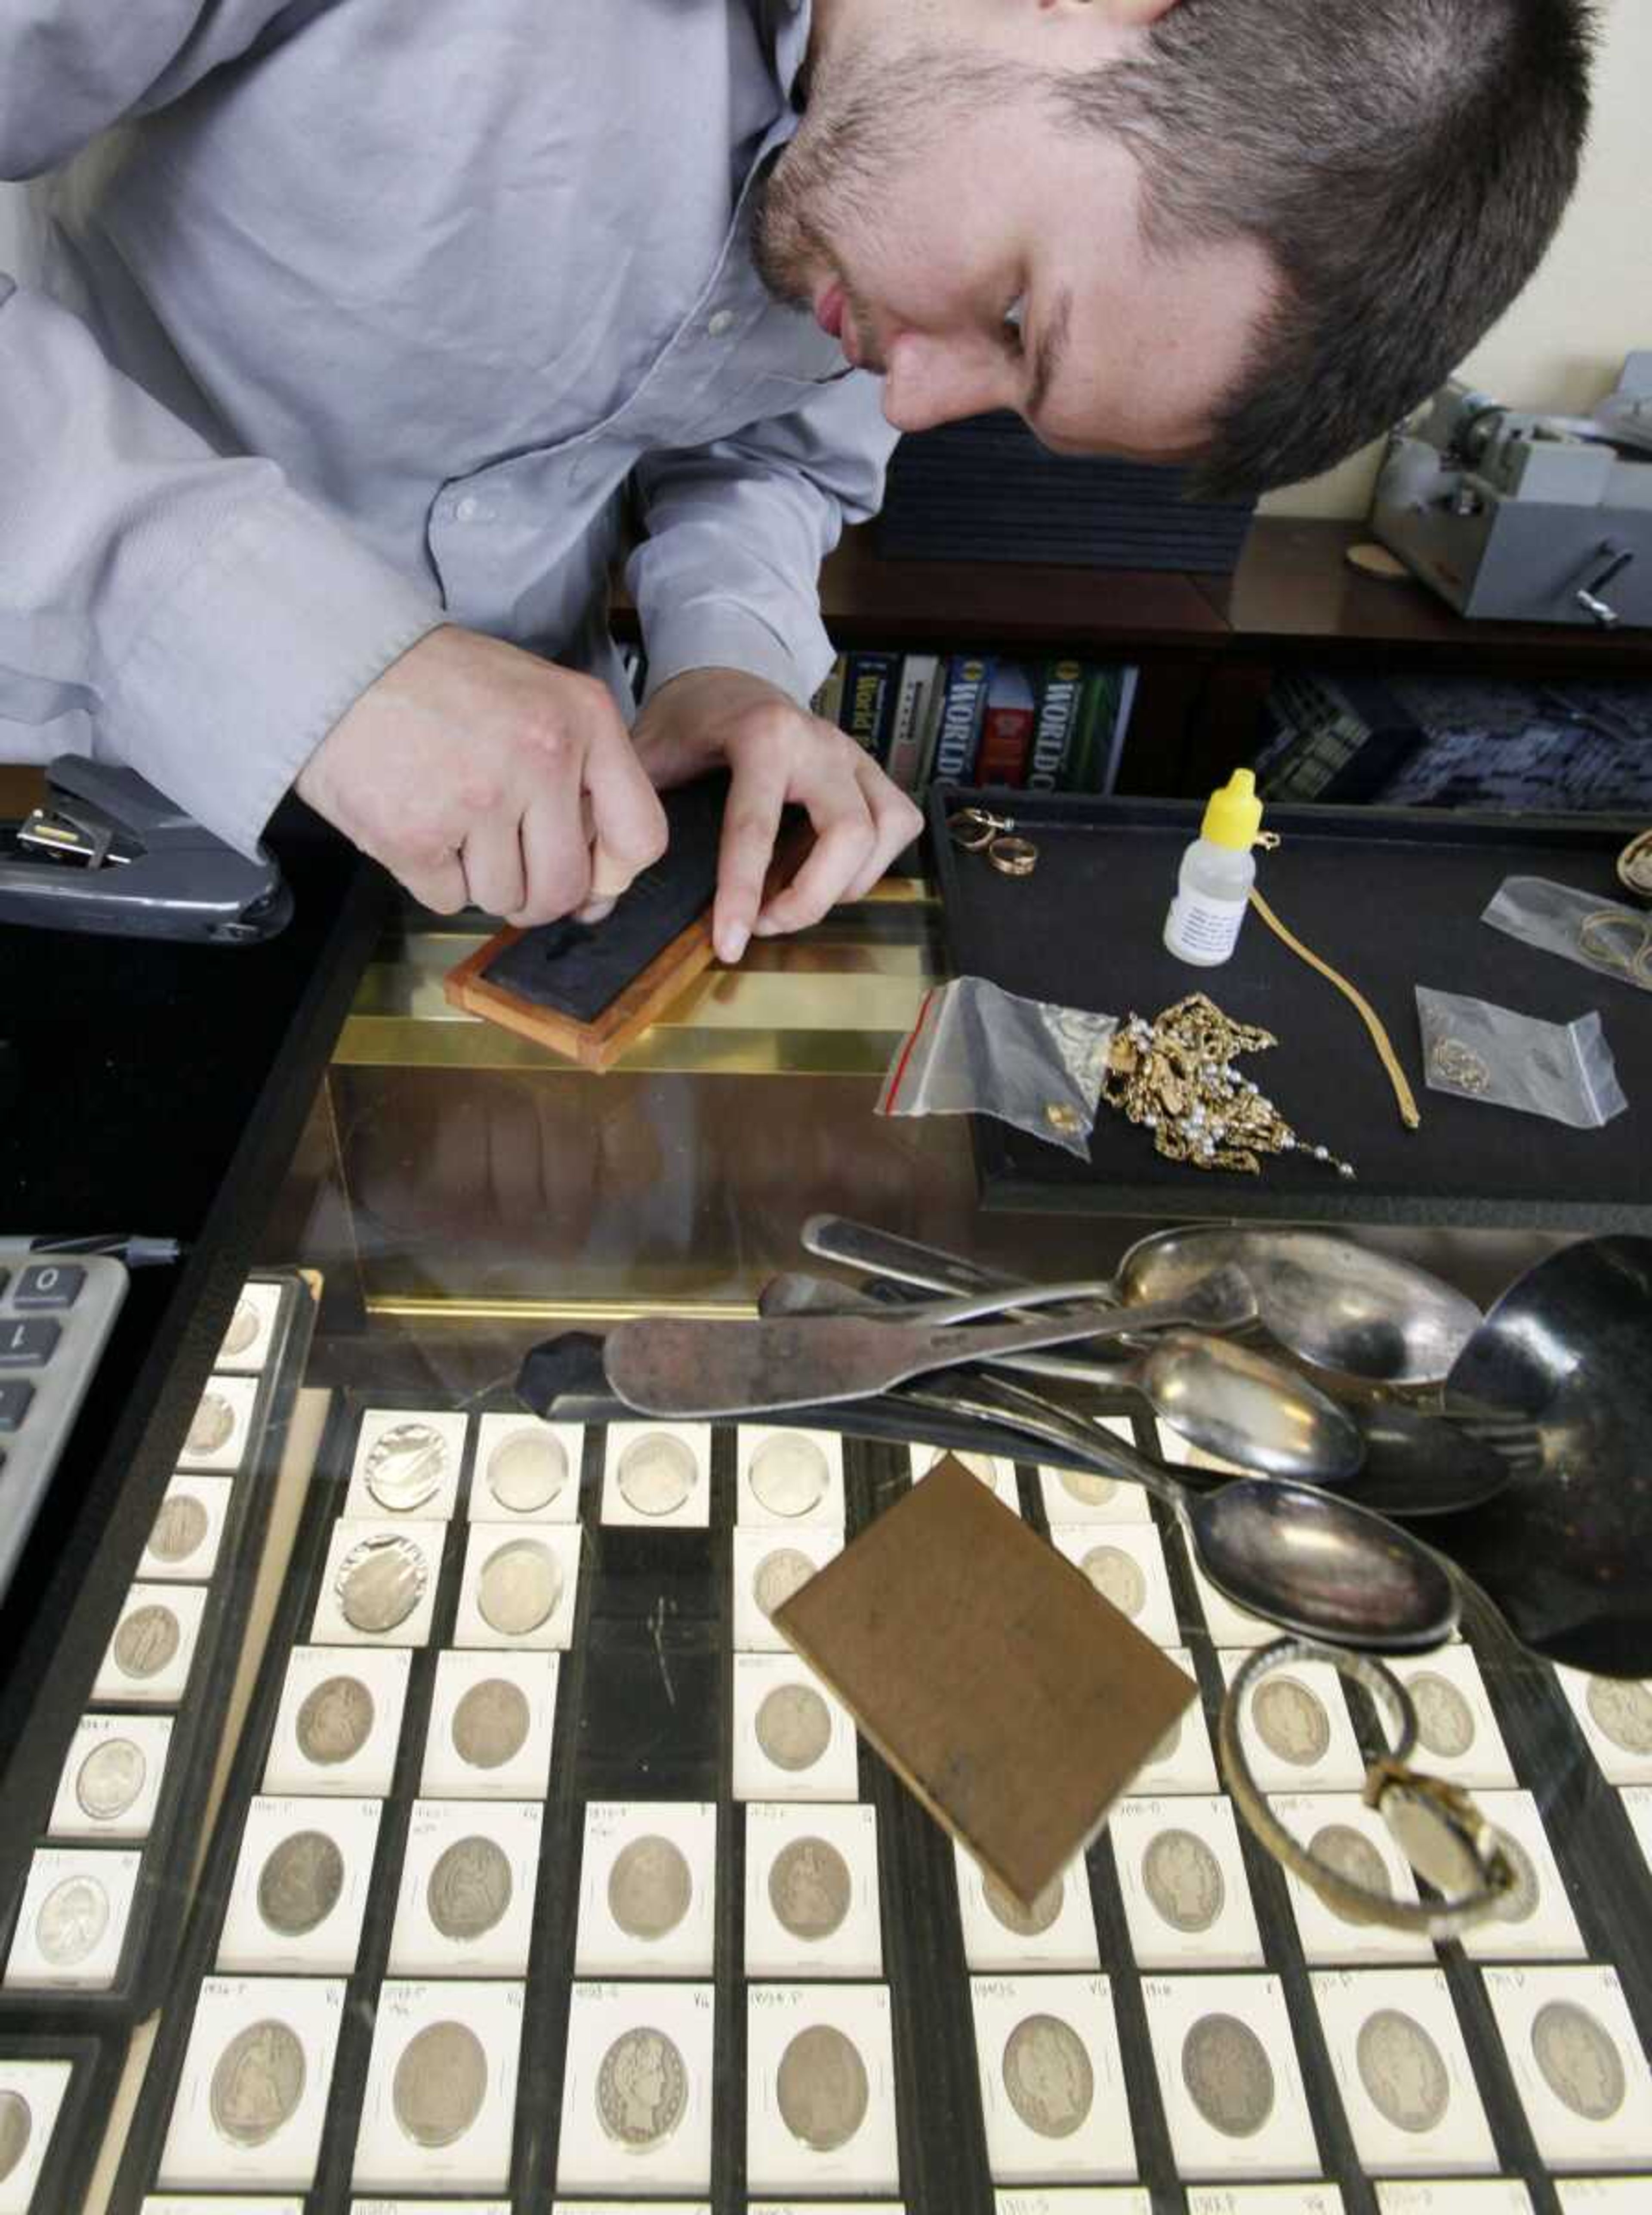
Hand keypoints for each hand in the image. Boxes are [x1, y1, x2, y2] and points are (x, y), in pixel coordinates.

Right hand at [296, 625, 666, 923]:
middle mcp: (540, 759)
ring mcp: (477, 800)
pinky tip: (418, 823)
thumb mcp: (537, 698)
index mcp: (583, 720)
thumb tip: (602, 886)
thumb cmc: (439, 682)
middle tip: (506, 863)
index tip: (590, 876)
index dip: (613, 875)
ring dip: (480, 880)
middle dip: (538, 894)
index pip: (641, 837)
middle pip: (566, 887)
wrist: (340, 660)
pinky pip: (447, 900)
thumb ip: (584, 777)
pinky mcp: (416, 837)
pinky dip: (432, 878)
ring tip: (452, 821)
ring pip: (505, 899)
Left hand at [630, 667, 922, 961]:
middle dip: (809, 899)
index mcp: (762, 735)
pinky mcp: (872, 770)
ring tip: (790, 899)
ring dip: (843, 886)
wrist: (722, 677)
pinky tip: (826, 872)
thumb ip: (636, 809)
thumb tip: (615, 881)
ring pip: (885, 833)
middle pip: (848, 836)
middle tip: (763, 924)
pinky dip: (871, 864)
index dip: (743, 895)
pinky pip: (898, 824)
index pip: (757, 828)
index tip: (730, 944)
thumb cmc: (687, 721)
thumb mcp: (648, 755)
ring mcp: (853, 754)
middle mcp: (820, 741)